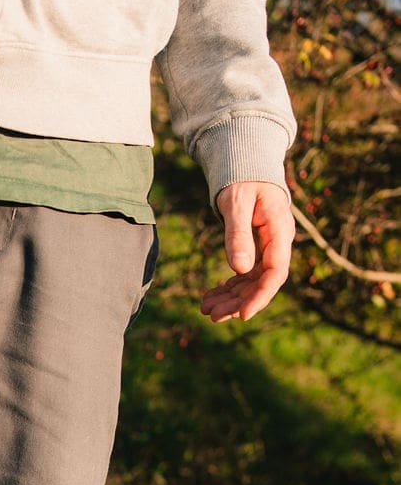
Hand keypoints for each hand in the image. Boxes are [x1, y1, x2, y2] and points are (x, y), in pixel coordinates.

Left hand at [201, 182, 293, 322]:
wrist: (247, 168)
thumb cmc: (243, 180)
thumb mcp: (237, 203)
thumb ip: (238, 235)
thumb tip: (239, 269)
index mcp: (279, 231)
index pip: (275, 272)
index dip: (260, 296)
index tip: (242, 315)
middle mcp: (277, 244)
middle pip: (262, 283)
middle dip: (238, 302)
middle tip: (211, 315)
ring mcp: (268, 249)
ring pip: (251, 282)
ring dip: (230, 299)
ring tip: (205, 309)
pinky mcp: (256, 250)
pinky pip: (244, 275)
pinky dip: (228, 288)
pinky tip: (210, 296)